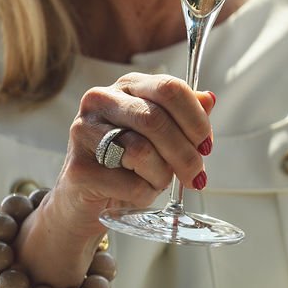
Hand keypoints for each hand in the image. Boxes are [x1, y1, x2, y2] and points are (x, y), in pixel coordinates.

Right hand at [53, 74, 215, 232]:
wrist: (82, 201)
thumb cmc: (125, 165)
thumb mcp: (157, 137)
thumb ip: (181, 117)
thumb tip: (208, 100)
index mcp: (126, 86)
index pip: (169, 88)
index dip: (195, 119)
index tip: (206, 145)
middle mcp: (101, 100)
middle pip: (156, 120)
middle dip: (185, 153)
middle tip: (196, 175)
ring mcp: (84, 131)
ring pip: (142, 152)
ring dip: (161, 176)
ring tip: (156, 183)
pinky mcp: (78, 168)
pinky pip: (130, 184)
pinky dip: (144, 195)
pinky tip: (136, 194)